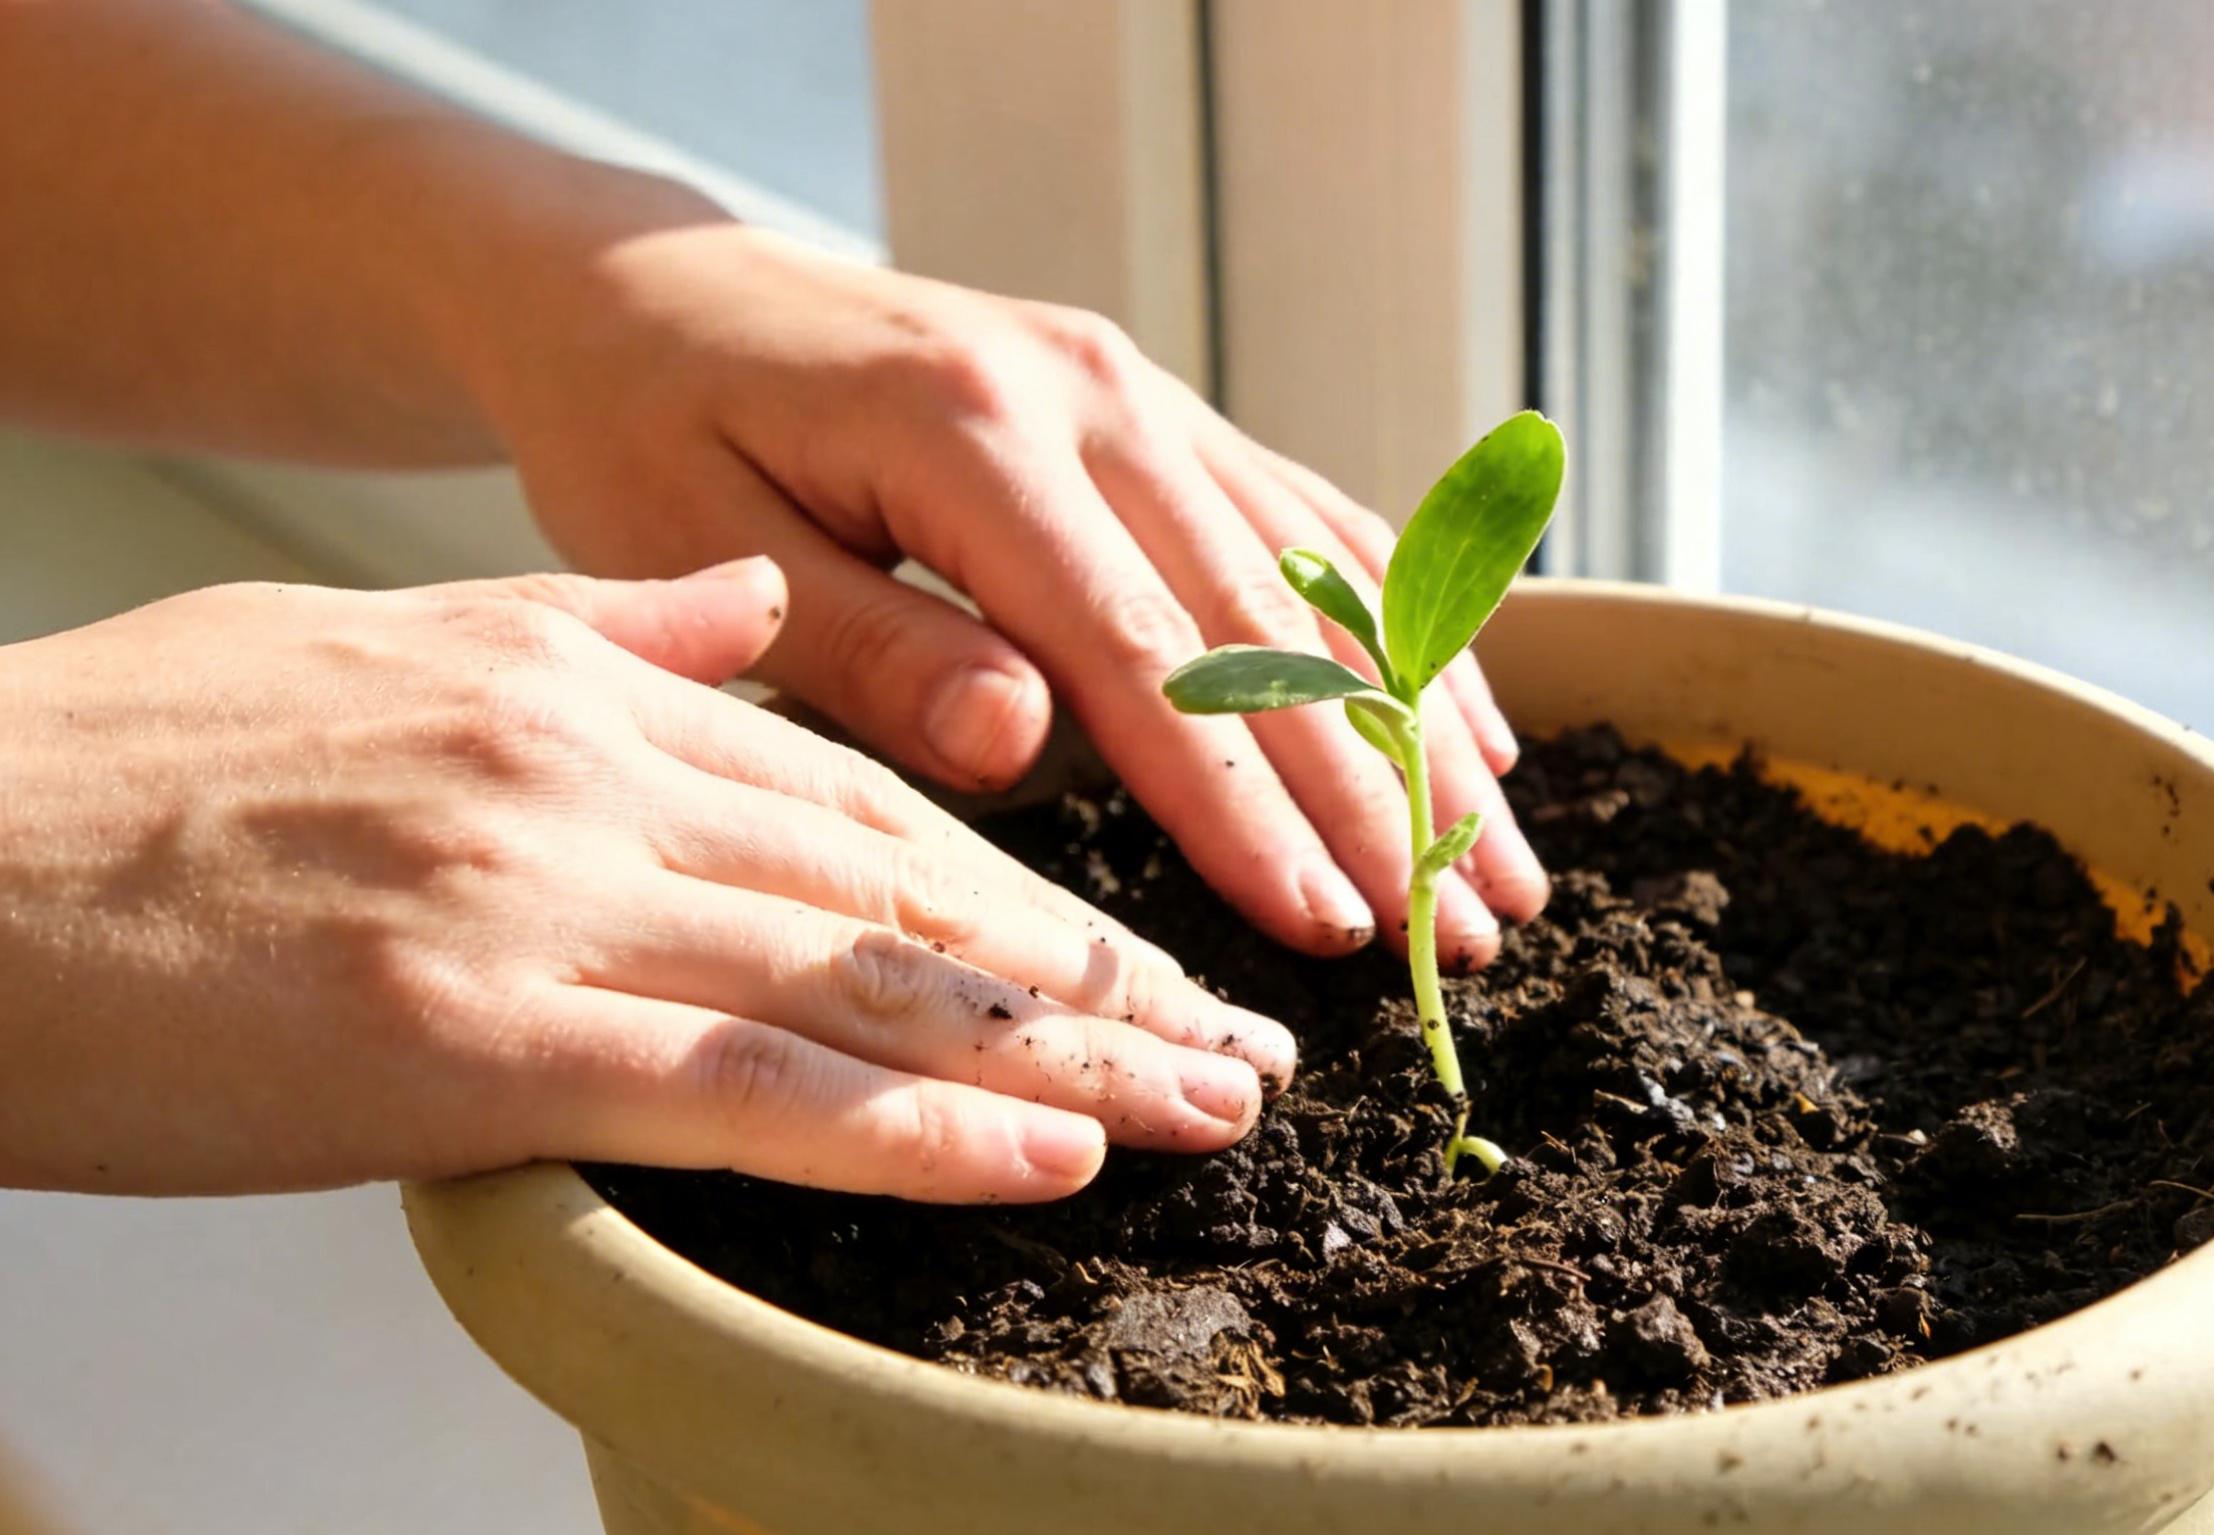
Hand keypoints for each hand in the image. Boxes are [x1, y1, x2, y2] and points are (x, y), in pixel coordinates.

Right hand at [0, 560, 1294, 1200]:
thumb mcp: (381, 636)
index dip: (1030, 881)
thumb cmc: (131, 770)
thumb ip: (589, 626)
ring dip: (1065, 1055)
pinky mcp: (477, 1039)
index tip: (1147, 947)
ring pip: (869, 980)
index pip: (868, 793)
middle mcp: (599, 775)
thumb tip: (734, 604)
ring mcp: (548, 901)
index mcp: (587, 688)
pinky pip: (748, 1092)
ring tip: (1206, 1110)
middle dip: (1096, 975)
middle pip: (910, 884)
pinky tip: (1047, 1157)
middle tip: (1243, 1045)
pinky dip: (915, 1129)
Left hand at [465, 218, 1549, 969]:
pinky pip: (1313, 521)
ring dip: (1430, 725)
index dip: (1243, 801)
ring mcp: (1142, 393)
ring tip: (1506, 864)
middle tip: (1467, 932)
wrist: (651, 285)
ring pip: (1327, 576)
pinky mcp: (1159, 409)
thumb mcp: (700, 545)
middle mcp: (1094, 397)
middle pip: (1273, 622)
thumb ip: (868, 649)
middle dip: (1381, 790)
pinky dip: (1406, 627)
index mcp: (976, 436)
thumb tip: (1021, 744)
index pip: (1143, 653)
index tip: (1329, 923)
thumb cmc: (653, 431)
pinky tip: (1476, 722)